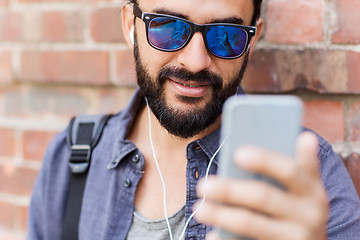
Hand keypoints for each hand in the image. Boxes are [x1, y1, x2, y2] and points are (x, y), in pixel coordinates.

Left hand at [194, 132, 328, 239]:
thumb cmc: (296, 208)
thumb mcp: (303, 189)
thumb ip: (292, 167)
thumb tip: (291, 139)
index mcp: (311, 189)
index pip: (289, 170)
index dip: (265, 161)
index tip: (238, 153)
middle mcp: (309, 214)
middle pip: (262, 197)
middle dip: (229, 190)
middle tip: (203, 186)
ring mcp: (296, 237)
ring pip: (250, 223)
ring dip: (221, 215)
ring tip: (200, 208)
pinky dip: (225, 239)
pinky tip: (212, 235)